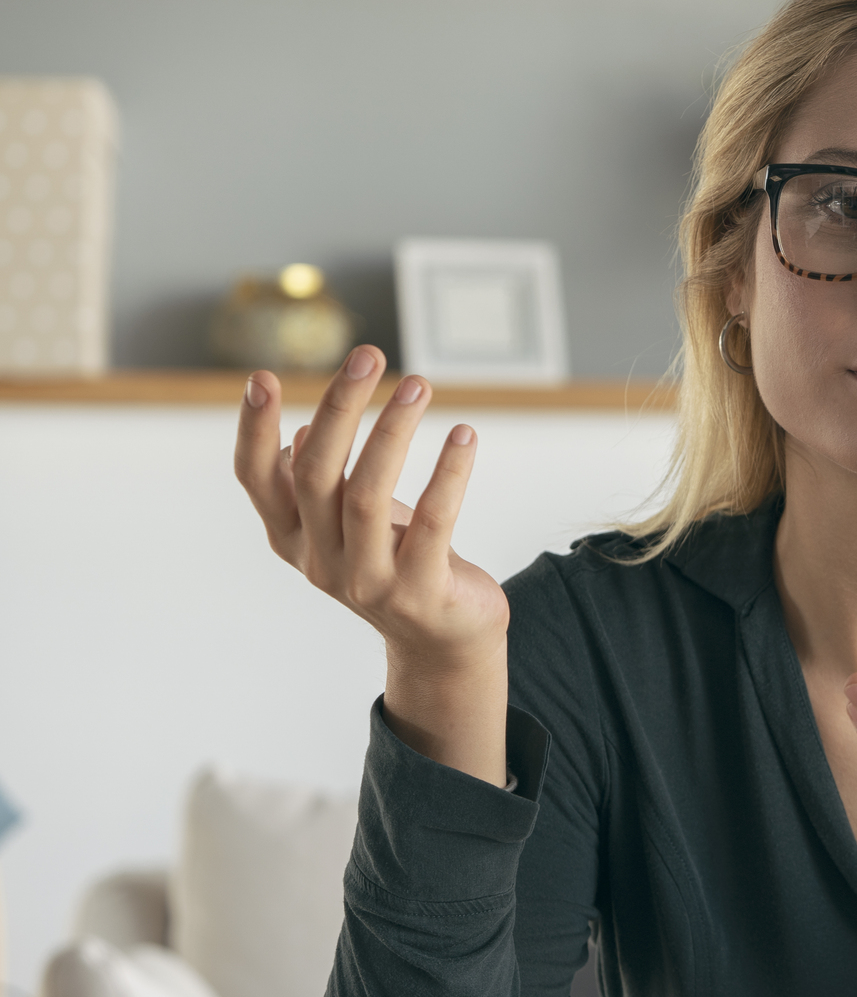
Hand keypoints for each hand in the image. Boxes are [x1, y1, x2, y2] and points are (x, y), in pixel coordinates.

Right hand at [234, 346, 510, 781]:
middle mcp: (322, 561)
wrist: (444, 641)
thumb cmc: (396, 565)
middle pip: (315, 474)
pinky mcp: (420, 592)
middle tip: (369, 355)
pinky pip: (433, 522)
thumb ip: (320, 488)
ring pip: (367, 495)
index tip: (262, 377)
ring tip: (419, 385)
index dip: (252, 430)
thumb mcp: (351, 525)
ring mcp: (369, 582)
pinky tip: (464, 435)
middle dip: (340, 408)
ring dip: (393, 432)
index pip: (256, 480)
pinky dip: (449, 473)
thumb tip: (301, 434)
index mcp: (294, 539)